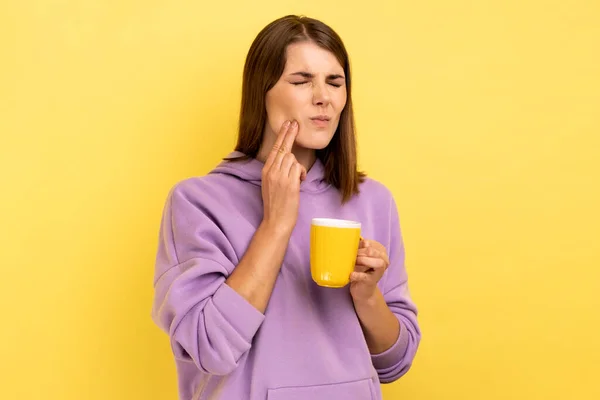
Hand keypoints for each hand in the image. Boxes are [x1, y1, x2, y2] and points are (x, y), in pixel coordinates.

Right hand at [261, 120, 306, 235]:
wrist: (276, 221)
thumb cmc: (276, 204)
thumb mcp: (271, 184)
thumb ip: (277, 171)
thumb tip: (288, 160)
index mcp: (266, 171)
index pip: (274, 149)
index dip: (282, 136)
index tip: (287, 125)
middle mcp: (271, 172)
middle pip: (284, 149)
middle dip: (290, 135)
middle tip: (295, 124)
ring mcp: (280, 177)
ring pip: (292, 158)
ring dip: (298, 166)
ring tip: (297, 178)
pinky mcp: (289, 183)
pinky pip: (298, 168)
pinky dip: (302, 173)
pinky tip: (300, 181)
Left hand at [350, 238, 389, 302]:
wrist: (362, 289)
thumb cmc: (361, 269)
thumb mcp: (360, 256)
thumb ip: (358, 247)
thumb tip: (348, 237)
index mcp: (380, 250)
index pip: (369, 242)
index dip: (358, 245)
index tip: (351, 249)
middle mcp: (384, 259)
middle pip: (371, 251)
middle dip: (358, 253)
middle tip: (350, 257)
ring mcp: (380, 271)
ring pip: (375, 262)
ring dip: (361, 261)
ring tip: (353, 263)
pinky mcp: (372, 281)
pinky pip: (365, 276)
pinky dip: (357, 275)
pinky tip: (351, 274)